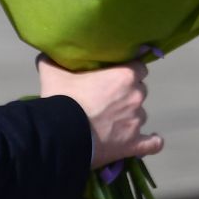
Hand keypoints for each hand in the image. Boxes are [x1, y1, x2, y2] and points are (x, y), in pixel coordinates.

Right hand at [38, 57, 158, 169]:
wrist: (62, 134)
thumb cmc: (62, 99)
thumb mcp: (52, 73)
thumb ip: (52, 61)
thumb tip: (47, 54)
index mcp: (124, 76)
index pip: (139, 67)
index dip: (129, 71)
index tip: (116, 76)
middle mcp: (136, 96)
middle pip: (140, 91)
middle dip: (128, 94)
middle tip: (108, 100)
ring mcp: (137, 121)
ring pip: (141, 115)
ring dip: (130, 117)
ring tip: (112, 123)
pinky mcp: (134, 144)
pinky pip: (152, 143)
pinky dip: (152, 142)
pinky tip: (150, 141)